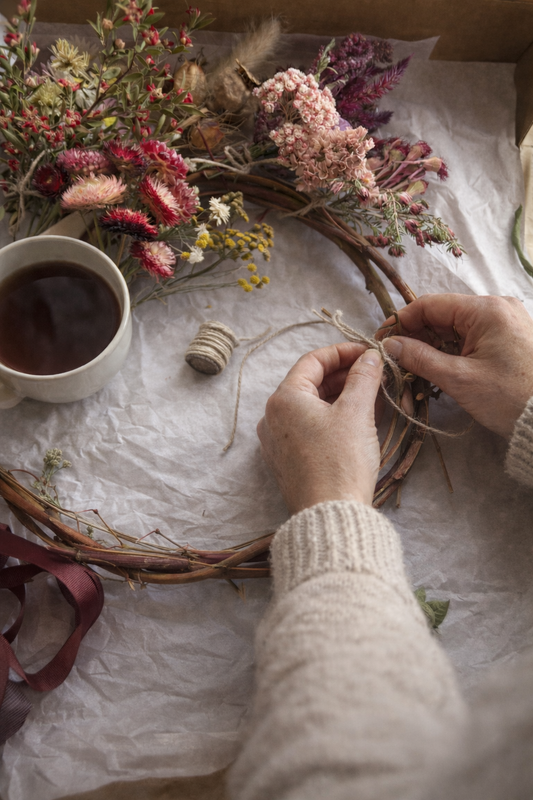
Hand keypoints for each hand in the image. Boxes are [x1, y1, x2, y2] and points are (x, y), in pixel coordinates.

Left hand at [257, 342, 382, 513]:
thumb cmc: (340, 463)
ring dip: (341, 397)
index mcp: (283, 399)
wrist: (329, 516)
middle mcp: (272, 417)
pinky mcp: (287, 461)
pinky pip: (309, 428)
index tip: (367, 352)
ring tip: (372, 395)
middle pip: (310, 383)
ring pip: (311, 407)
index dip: (342, 352)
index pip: (312, 361)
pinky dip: (332, 418)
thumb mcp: (356, 413)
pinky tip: (358, 420)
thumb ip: (363, 378)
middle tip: (374, 373)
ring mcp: (277, 441)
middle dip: (344, 375)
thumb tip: (369, 357)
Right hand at [378, 293, 532, 437]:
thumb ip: (420, 358)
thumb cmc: (509, 397)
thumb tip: (390, 346)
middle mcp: (496, 308)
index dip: (402, 321)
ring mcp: (505, 322)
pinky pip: (471, 339)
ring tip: (413, 369)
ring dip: (432, 347)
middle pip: (442, 316)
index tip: (382, 340)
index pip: (430, 305)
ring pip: (455, 329)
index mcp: (486, 309)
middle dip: (416, 336)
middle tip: (395, 359)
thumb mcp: (459, 378)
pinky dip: (451, 352)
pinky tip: (437, 369)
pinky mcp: (509, 339)